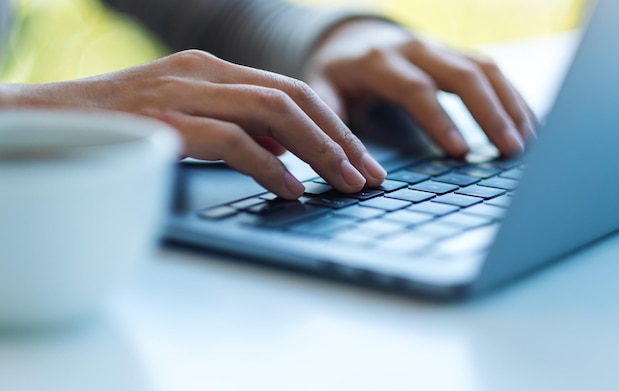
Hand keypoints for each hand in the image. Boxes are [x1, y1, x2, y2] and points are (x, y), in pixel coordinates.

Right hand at [0, 50, 386, 198]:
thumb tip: (286, 152)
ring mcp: (184, 92)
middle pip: (292, 98)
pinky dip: (268, 166)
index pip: (289, 91)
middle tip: (369, 175)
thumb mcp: (186, 119)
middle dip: (339, 138)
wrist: (46, 121)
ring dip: (318, 151)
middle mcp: (204, 72)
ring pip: (272, 112)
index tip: (361, 159)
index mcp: (212, 70)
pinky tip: (292, 189)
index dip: (333, 126)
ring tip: (346, 183)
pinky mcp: (164, 120)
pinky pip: (231, 140)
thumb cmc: (118, 126)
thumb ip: (236, 128)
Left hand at [304, 19, 536, 157]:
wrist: (352, 35)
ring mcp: (440, 48)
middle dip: (489, 112)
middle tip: (509, 150)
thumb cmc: (337, 71)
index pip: (416, 89)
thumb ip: (332, 119)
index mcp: (380, 61)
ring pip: (484, 69)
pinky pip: (491, 70)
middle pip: (462, 74)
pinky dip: (512, 97)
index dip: (439, 119)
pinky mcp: (455, 54)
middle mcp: (416, 49)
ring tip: (527, 143)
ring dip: (509, 105)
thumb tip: (352, 165)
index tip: (461, 152)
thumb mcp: (322, 88)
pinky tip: (527, 124)